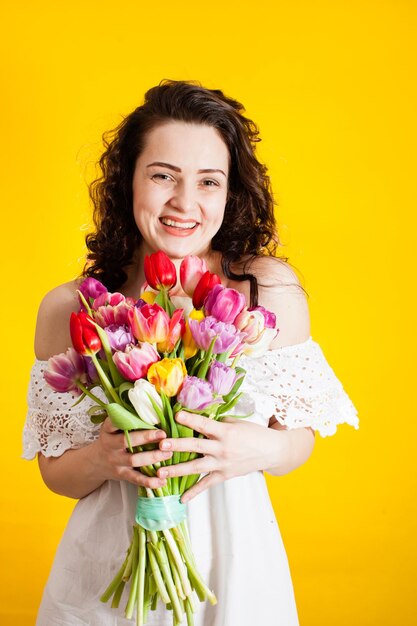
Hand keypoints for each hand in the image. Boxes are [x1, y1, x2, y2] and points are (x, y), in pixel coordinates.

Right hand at [93, 418, 172, 488]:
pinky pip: (136, 479)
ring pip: (134, 460)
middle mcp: (110, 445)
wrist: (96, 462)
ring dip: (152, 457)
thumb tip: (152, 401)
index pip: (113, 422)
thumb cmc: (112, 438)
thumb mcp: (113, 427)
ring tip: (169, 453)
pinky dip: (150, 481)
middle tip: (163, 434)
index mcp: (108, 430)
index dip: (126, 419)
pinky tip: (163, 480)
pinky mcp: (122, 475)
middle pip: (126, 441)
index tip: (142, 416)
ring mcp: (116, 461)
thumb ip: (127, 417)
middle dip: (145, 438)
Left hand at [156, 411, 281, 502]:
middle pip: (196, 446)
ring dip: (178, 469)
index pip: (205, 424)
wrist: (271, 451)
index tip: (176, 415)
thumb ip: (217, 423)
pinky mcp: (224, 475)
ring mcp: (222, 463)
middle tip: (161, 446)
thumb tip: (198, 420)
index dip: (191, 419)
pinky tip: (181, 498)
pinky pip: (207, 484)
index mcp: (225, 432)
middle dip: (177, 446)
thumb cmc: (253, 433)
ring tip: (161, 472)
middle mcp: (222, 448)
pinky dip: (194, 492)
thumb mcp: (236, 423)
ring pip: (196, 467)